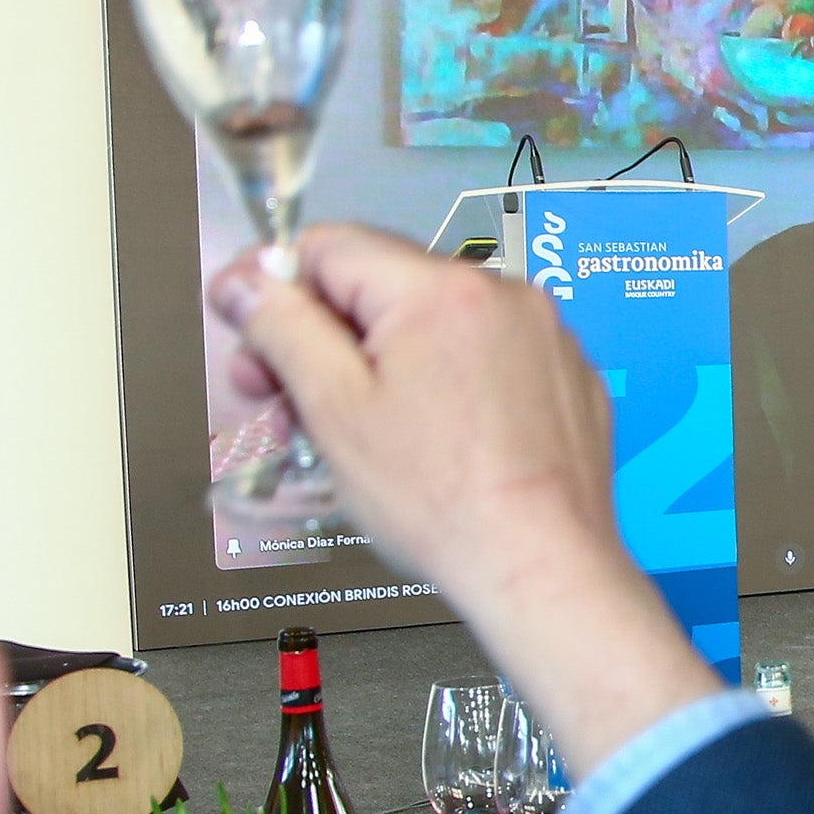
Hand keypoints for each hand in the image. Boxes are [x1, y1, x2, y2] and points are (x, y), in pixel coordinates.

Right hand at [211, 227, 717, 774]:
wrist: (540, 568)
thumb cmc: (445, 504)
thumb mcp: (333, 409)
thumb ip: (282, 329)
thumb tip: (248, 283)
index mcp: (443, 290)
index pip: (331, 245)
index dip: (274, 284)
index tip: (247, 322)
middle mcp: (505, 295)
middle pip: (382, 283)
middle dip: (322, 333)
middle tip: (283, 394)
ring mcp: (544, 335)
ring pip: (433, 322)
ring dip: (382, 360)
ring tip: (358, 430)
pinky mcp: (566, 376)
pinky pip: (486, 355)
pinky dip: (446, 382)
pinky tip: (427, 439)